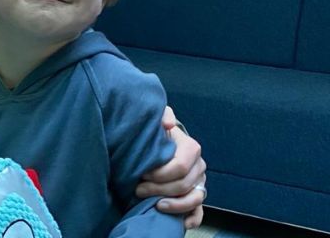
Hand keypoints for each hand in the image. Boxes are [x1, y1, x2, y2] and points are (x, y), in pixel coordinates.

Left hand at [136, 107, 206, 228]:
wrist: (161, 143)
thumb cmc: (157, 132)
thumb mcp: (158, 118)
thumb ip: (162, 114)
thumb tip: (167, 123)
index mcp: (191, 149)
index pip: (180, 166)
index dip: (160, 173)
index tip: (142, 172)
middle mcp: (199, 167)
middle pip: (183, 185)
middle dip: (159, 189)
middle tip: (138, 188)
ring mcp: (199, 183)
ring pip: (194, 199)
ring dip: (174, 205)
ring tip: (154, 204)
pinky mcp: (195, 196)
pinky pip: (199, 211)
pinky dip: (192, 218)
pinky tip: (181, 223)